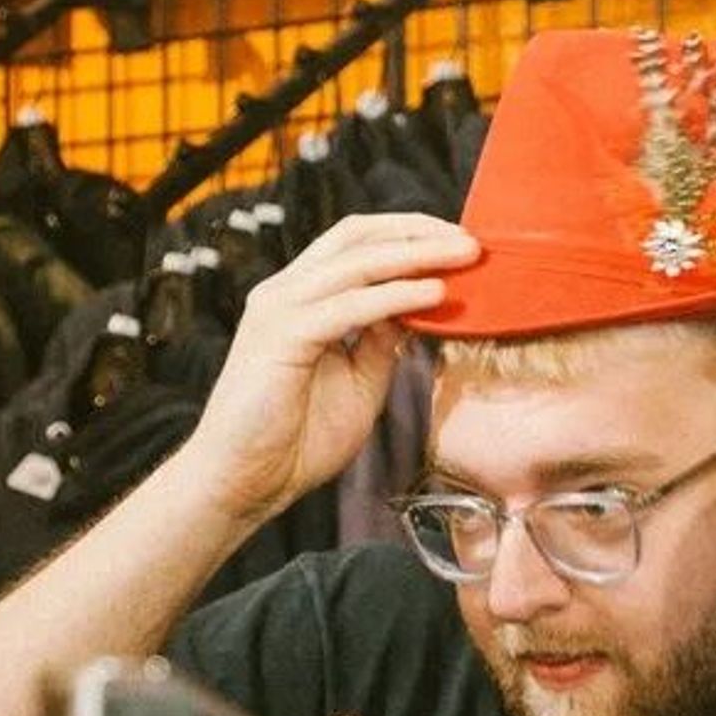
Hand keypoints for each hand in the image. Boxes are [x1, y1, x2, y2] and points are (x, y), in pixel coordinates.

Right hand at [176, 213, 478, 527]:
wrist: (244, 483)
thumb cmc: (294, 439)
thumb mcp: (359, 381)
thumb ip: (383, 341)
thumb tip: (419, 307)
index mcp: (300, 299)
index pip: (356, 244)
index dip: (407, 234)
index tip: (457, 243)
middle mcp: (285, 293)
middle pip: (357, 239)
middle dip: (418, 232)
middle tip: (471, 241)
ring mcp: (279, 310)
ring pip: (357, 263)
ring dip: (416, 255)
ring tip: (463, 256)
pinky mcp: (282, 337)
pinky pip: (349, 306)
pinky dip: (396, 296)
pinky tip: (434, 295)